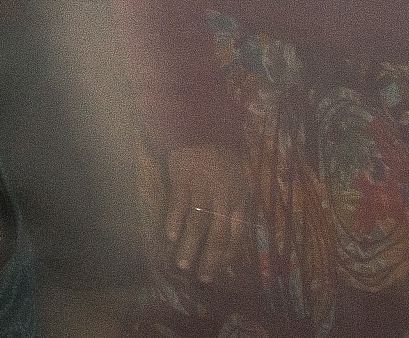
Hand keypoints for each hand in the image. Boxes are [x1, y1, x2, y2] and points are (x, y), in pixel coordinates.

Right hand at [161, 143, 251, 284]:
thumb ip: (234, 207)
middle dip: (209, 259)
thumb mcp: (238, 183)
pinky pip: (178, 204)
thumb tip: (228, 236)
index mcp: (239, 200)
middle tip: (202, 278)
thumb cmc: (221, 158)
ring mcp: (202, 189)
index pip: (236, 236)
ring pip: (198, 224)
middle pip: (218, 235)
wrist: (204, 130)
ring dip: (190, 246)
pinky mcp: (183, 179)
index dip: (226, 256)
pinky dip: (174, 221)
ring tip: (182, 264)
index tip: (217, 271)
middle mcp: (223, 198)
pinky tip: (169, 235)